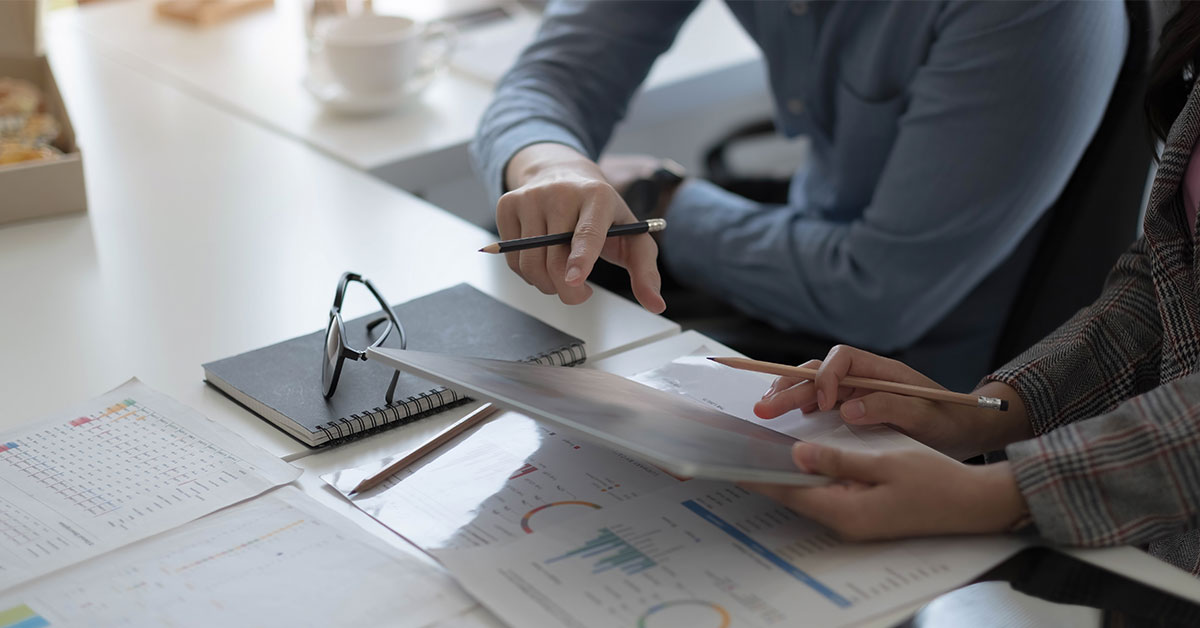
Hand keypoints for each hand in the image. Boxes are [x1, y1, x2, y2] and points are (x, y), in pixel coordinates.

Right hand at [498, 143, 665, 312]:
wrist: (563, 174)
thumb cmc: (602, 213)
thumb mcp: (631, 235)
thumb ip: (645, 271)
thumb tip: (656, 305)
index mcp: (598, 195)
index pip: (587, 232)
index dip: (581, 258)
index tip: (576, 279)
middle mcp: (561, 191)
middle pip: (555, 259)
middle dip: (567, 291)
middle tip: (580, 294)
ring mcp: (530, 196)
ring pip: (529, 263)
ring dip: (546, 285)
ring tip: (563, 277)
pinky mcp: (507, 204)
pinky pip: (512, 258)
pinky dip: (528, 272)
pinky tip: (543, 260)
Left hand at [743, 443, 1028, 540]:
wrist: (973, 504)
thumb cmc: (935, 482)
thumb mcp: (885, 463)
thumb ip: (839, 459)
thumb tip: (798, 454)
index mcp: (847, 511)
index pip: (789, 492)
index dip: (758, 475)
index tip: (731, 461)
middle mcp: (845, 521)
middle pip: (794, 495)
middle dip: (768, 472)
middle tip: (740, 448)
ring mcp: (854, 521)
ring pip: (808, 495)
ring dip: (788, 473)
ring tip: (761, 449)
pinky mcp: (863, 514)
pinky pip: (826, 494)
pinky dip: (810, 477)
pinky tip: (801, 459)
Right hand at [752, 345, 1030, 459]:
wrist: (968, 430)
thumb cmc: (952, 420)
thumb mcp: (927, 416)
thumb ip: (890, 407)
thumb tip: (849, 409)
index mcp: (882, 370)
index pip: (841, 360)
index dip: (826, 379)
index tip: (822, 406)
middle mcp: (865, 377)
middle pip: (819, 372)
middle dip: (790, 386)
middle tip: (765, 408)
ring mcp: (857, 392)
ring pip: (814, 385)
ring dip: (788, 394)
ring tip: (765, 408)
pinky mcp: (854, 408)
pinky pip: (820, 402)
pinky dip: (800, 406)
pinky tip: (786, 418)